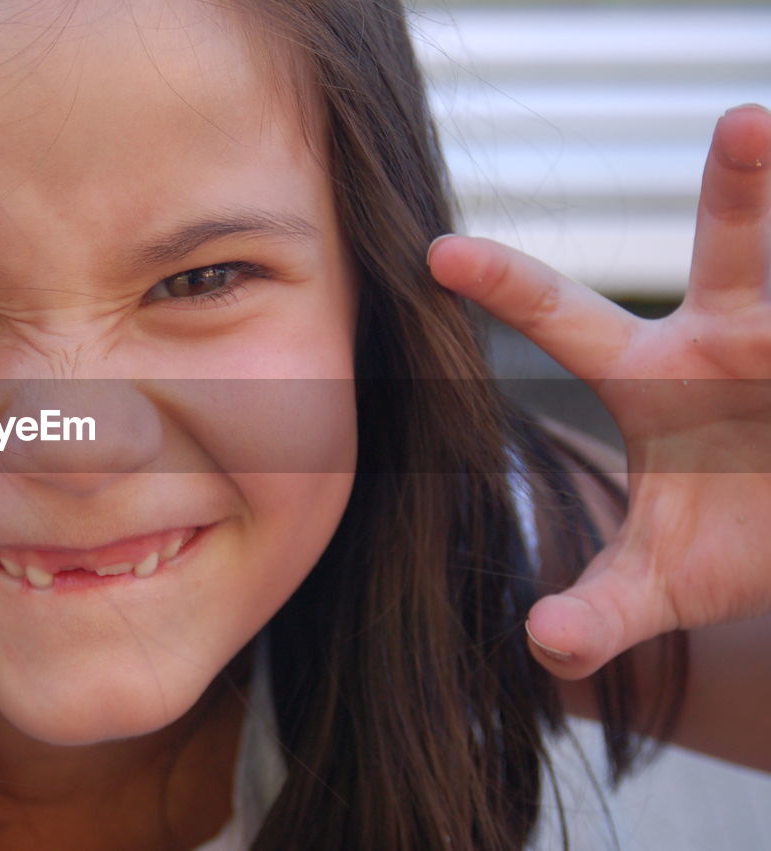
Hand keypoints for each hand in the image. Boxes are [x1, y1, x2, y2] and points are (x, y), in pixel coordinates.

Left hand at [428, 103, 770, 679]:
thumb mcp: (660, 583)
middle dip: (743, 185)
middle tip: (745, 122)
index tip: (436, 249)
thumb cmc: (729, 542)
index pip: (564, 319)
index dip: (504, 284)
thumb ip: (598, 610)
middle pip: (735, 249)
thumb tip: (543, 645)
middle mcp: (733, 337)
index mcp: (651, 377)